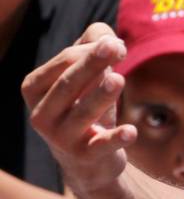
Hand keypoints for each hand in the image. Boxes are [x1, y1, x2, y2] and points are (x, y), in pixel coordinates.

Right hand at [21, 23, 136, 196]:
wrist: (87, 159)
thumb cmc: (85, 105)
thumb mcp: (87, 75)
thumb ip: (95, 46)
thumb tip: (111, 40)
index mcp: (36, 88)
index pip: (63, 62)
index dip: (91, 50)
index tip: (118, 45)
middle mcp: (41, 113)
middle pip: (68, 84)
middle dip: (91, 64)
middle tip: (115, 47)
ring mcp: (60, 138)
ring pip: (83, 113)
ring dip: (101, 96)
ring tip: (119, 79)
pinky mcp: (84, 157)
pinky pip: (100, 146)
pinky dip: (115, 139)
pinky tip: (131, 131)